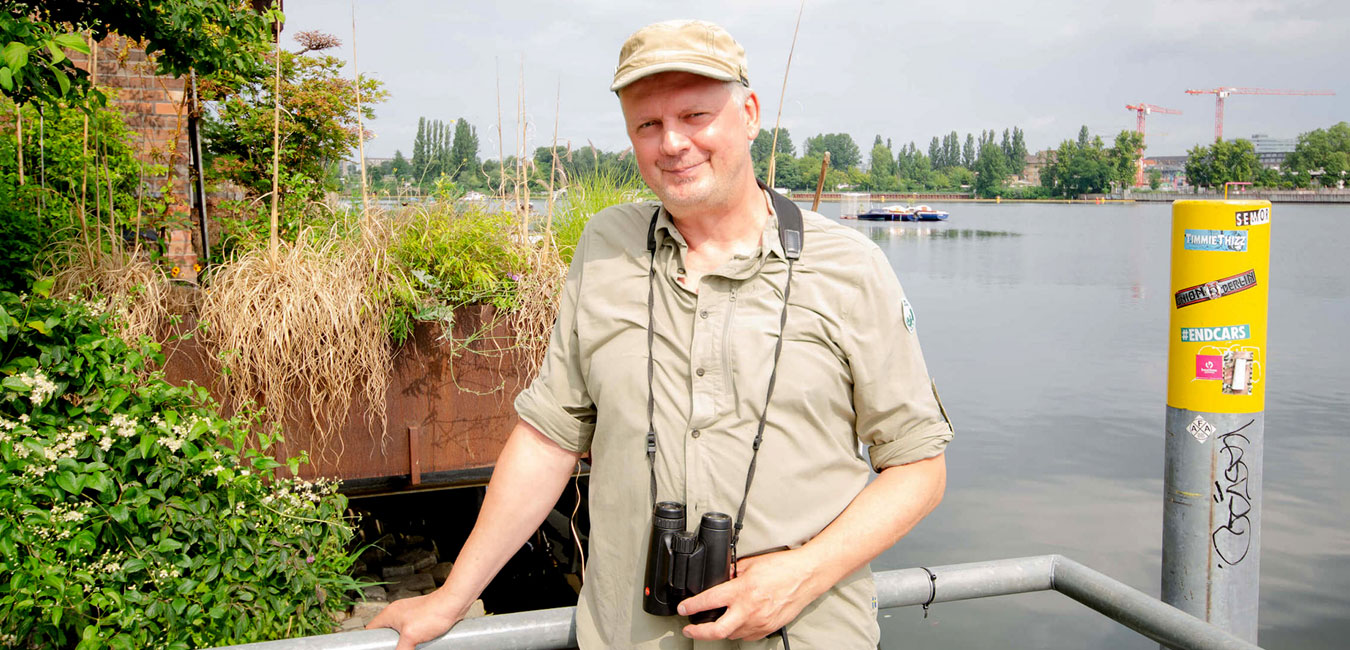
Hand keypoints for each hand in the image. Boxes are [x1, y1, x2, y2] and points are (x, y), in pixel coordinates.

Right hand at [367, 591, 466, 649]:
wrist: (453, 603)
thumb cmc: (432, 613)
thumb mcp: (411, 637)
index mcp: (388, 614)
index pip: (370, 629)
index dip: (371, 641)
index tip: (375, 649)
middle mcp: (396, 613)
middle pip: (385, 632)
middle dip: (389, 644)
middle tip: (393, 649)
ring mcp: (408, 614)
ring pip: (399, 632)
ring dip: (401, 642)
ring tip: (407, 648)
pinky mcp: (420, 617)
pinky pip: (410, 630)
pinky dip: (412, 638)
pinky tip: (417, 644)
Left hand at [677, 548, 823, 641]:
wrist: (806, 576)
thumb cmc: (782, 568)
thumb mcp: (751, 564)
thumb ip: (732, 572)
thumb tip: (720, 578)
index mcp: (742, 590)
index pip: (709, 601)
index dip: (691, 606)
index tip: (683, 608)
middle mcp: (749, 609)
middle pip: (716, 630)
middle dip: (698, 632)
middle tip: (689, 629)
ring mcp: (759, 622)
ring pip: (731, 635)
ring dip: (719, 631)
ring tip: (713, 624)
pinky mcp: (768, 628)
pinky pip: (747, 635)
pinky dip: (737, 632)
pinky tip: (735, 624)